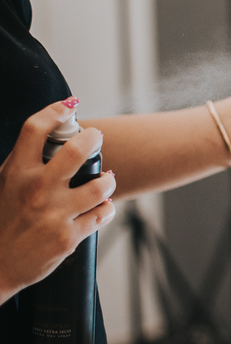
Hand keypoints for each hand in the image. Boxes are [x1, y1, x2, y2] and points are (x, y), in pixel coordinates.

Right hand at [0, 99, 117, 303]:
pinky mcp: (69, 236)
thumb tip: (52, 136)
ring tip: (105, 180)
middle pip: (77, 149)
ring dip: (108, 180)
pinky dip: (106, 207)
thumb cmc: (3, 221)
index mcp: (16, 173)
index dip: (55, 111)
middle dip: (93, 138)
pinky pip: (103, 213)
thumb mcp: (4, 185)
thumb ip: (25, 163)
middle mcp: (36, 190)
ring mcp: (54, 213)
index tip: (68, 107)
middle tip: (95, 138)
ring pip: (101, 184)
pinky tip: (101, 206)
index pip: (35, 129)